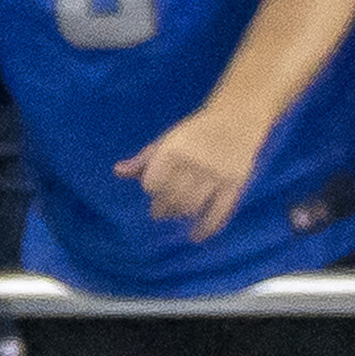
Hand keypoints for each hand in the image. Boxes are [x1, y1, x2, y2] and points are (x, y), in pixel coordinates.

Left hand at [116, 103, 260, 235]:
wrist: (236, 119)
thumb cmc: (196, 132)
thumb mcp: (168, 139)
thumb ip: (145, 159)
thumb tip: (117, 172)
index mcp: (174, 149)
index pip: (152, 182)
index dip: (151, 188)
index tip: (154, 189)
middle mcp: (194, 162)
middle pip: (171, 197)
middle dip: (163, 208)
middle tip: (160, 212)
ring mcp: (216, 175)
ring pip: (192, 207)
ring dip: (180, 215)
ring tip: (177, 214)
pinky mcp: (235, 184)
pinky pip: (219, 213)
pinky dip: (206, 229)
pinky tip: (196, 236)